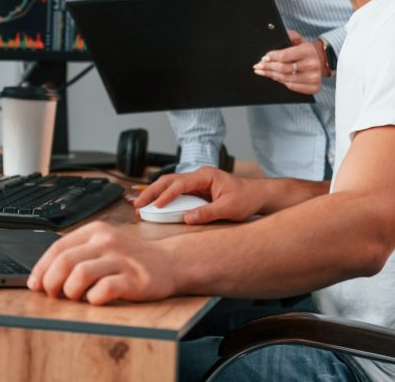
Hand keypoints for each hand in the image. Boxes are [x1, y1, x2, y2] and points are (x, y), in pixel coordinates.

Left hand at [27, 221, 176, 304]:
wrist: (169, 263)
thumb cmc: (131, 257)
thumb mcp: (104, 244)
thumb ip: (79, 252)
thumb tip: (44, 274)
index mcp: (96, 230)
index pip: (58, 247)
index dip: (41, 268)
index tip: (36, 283)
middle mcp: (108, 241)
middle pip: (65, 261)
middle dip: (51, 282)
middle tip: (53, 294)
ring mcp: (121, 260)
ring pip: (80, 275)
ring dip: (70, 291)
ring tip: (75, 296)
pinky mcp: (134, 279)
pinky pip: (103, 290)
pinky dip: (92, 299)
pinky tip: (95, 299)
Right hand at [133, 166, 264, 223]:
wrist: (257, 195)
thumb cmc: (246, 198)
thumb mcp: (229, 208)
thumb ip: (208, 213)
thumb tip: (188, 218)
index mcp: (206, 175)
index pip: (180, 183)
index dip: (166, 195)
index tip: (156, 206)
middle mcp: (199, 176)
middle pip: (169, 180)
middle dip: (152, 192)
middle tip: (137, 204)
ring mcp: (196, 183)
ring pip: (169, 185)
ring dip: (154, 195)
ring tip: (140, 206)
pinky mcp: (196, 191)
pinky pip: (176, 193)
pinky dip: (163, 199)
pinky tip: (154, 207)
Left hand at [252, 31, 326, 94]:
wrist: (321, 61)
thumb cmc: (306, 50)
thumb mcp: (299, 39)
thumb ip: (288, 35)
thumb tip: (273, 32)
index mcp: (308, 50)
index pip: (284, 56)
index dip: (271, 57)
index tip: (263, 58)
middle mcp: (312, 64)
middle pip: (283, 69)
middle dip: (267, 67)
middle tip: (258, 66)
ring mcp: (314, 77)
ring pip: (285, 79)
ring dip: (272, 75)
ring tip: (263, 72)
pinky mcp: (314, 87)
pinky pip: (292, 87)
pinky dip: (282, 82)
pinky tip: (275, 77)